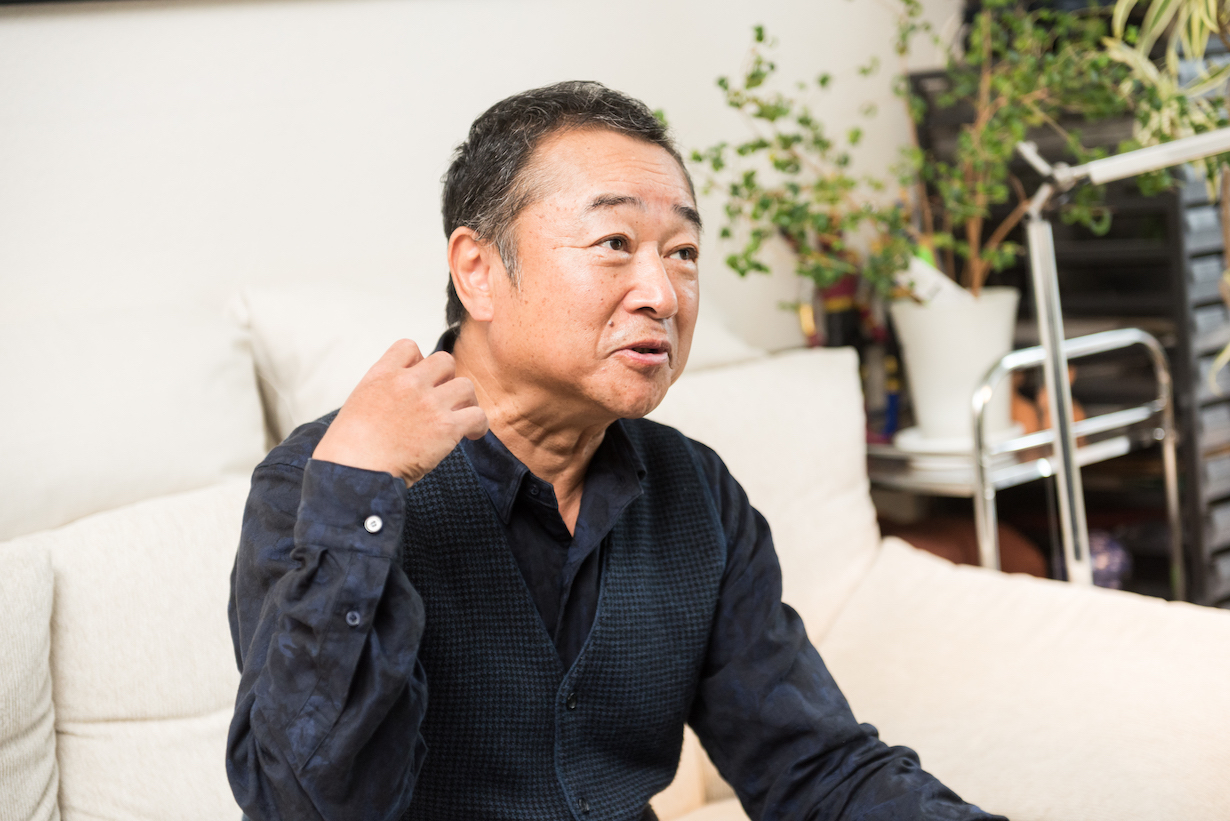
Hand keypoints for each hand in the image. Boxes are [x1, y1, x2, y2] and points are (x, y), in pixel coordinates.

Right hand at [312, 339, 488, 485]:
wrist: (354, 472)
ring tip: (462, 417)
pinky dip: (479, 425)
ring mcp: (429, 403)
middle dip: (447, 379)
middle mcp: (407, 383)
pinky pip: (477, 415)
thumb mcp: (357, 407)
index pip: (409, 347)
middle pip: (444, 361)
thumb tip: (398, 405)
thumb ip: (381, 395)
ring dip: (466, 401)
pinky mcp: (446, 426)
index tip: (422, 379)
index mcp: (382, 375)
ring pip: (465, 386)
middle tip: (445, 400)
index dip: (419, 361)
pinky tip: (472, 435)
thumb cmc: (349, 451)